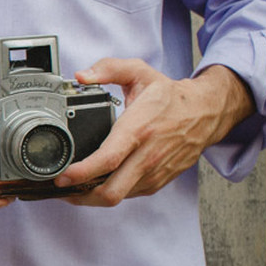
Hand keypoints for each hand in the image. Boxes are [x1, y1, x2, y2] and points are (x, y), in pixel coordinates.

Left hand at [56, 60, 254, 205]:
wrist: (205, 113)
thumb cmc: (169, 96)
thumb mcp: (139, 72)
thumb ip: (108, 68)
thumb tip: (82, 76)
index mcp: (139, 129)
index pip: (108, 160)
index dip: (81, 173)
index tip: (62, 176)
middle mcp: (147, 155)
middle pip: (111, 191)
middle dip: (80, 196)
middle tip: (60, 187)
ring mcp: (154, 172)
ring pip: (118, 197)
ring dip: (92, 196)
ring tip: (72, 187)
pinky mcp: (158, 181)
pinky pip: (128, 194)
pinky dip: (108, 192)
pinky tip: (95, 183)